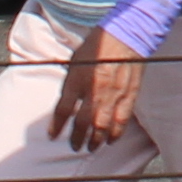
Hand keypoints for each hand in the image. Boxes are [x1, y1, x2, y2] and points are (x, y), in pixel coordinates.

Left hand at [57, 26, 144, 151]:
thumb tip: (67, 104)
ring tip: (92, 147)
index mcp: (78, 78)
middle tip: (74, 146)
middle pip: (83, 122)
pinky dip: (116, 132)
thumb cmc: (97, 45)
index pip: (63, 109)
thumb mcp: (75, 62)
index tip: (52, 135)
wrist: (125, 34)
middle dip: (77, 138)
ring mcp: (113, 93)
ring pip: (103, 125)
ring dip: (96, 140)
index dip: (57, 126)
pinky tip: (111, 139)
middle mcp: (94, 89)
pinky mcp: (129, 94)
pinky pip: (122, 119)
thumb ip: (70, 84)